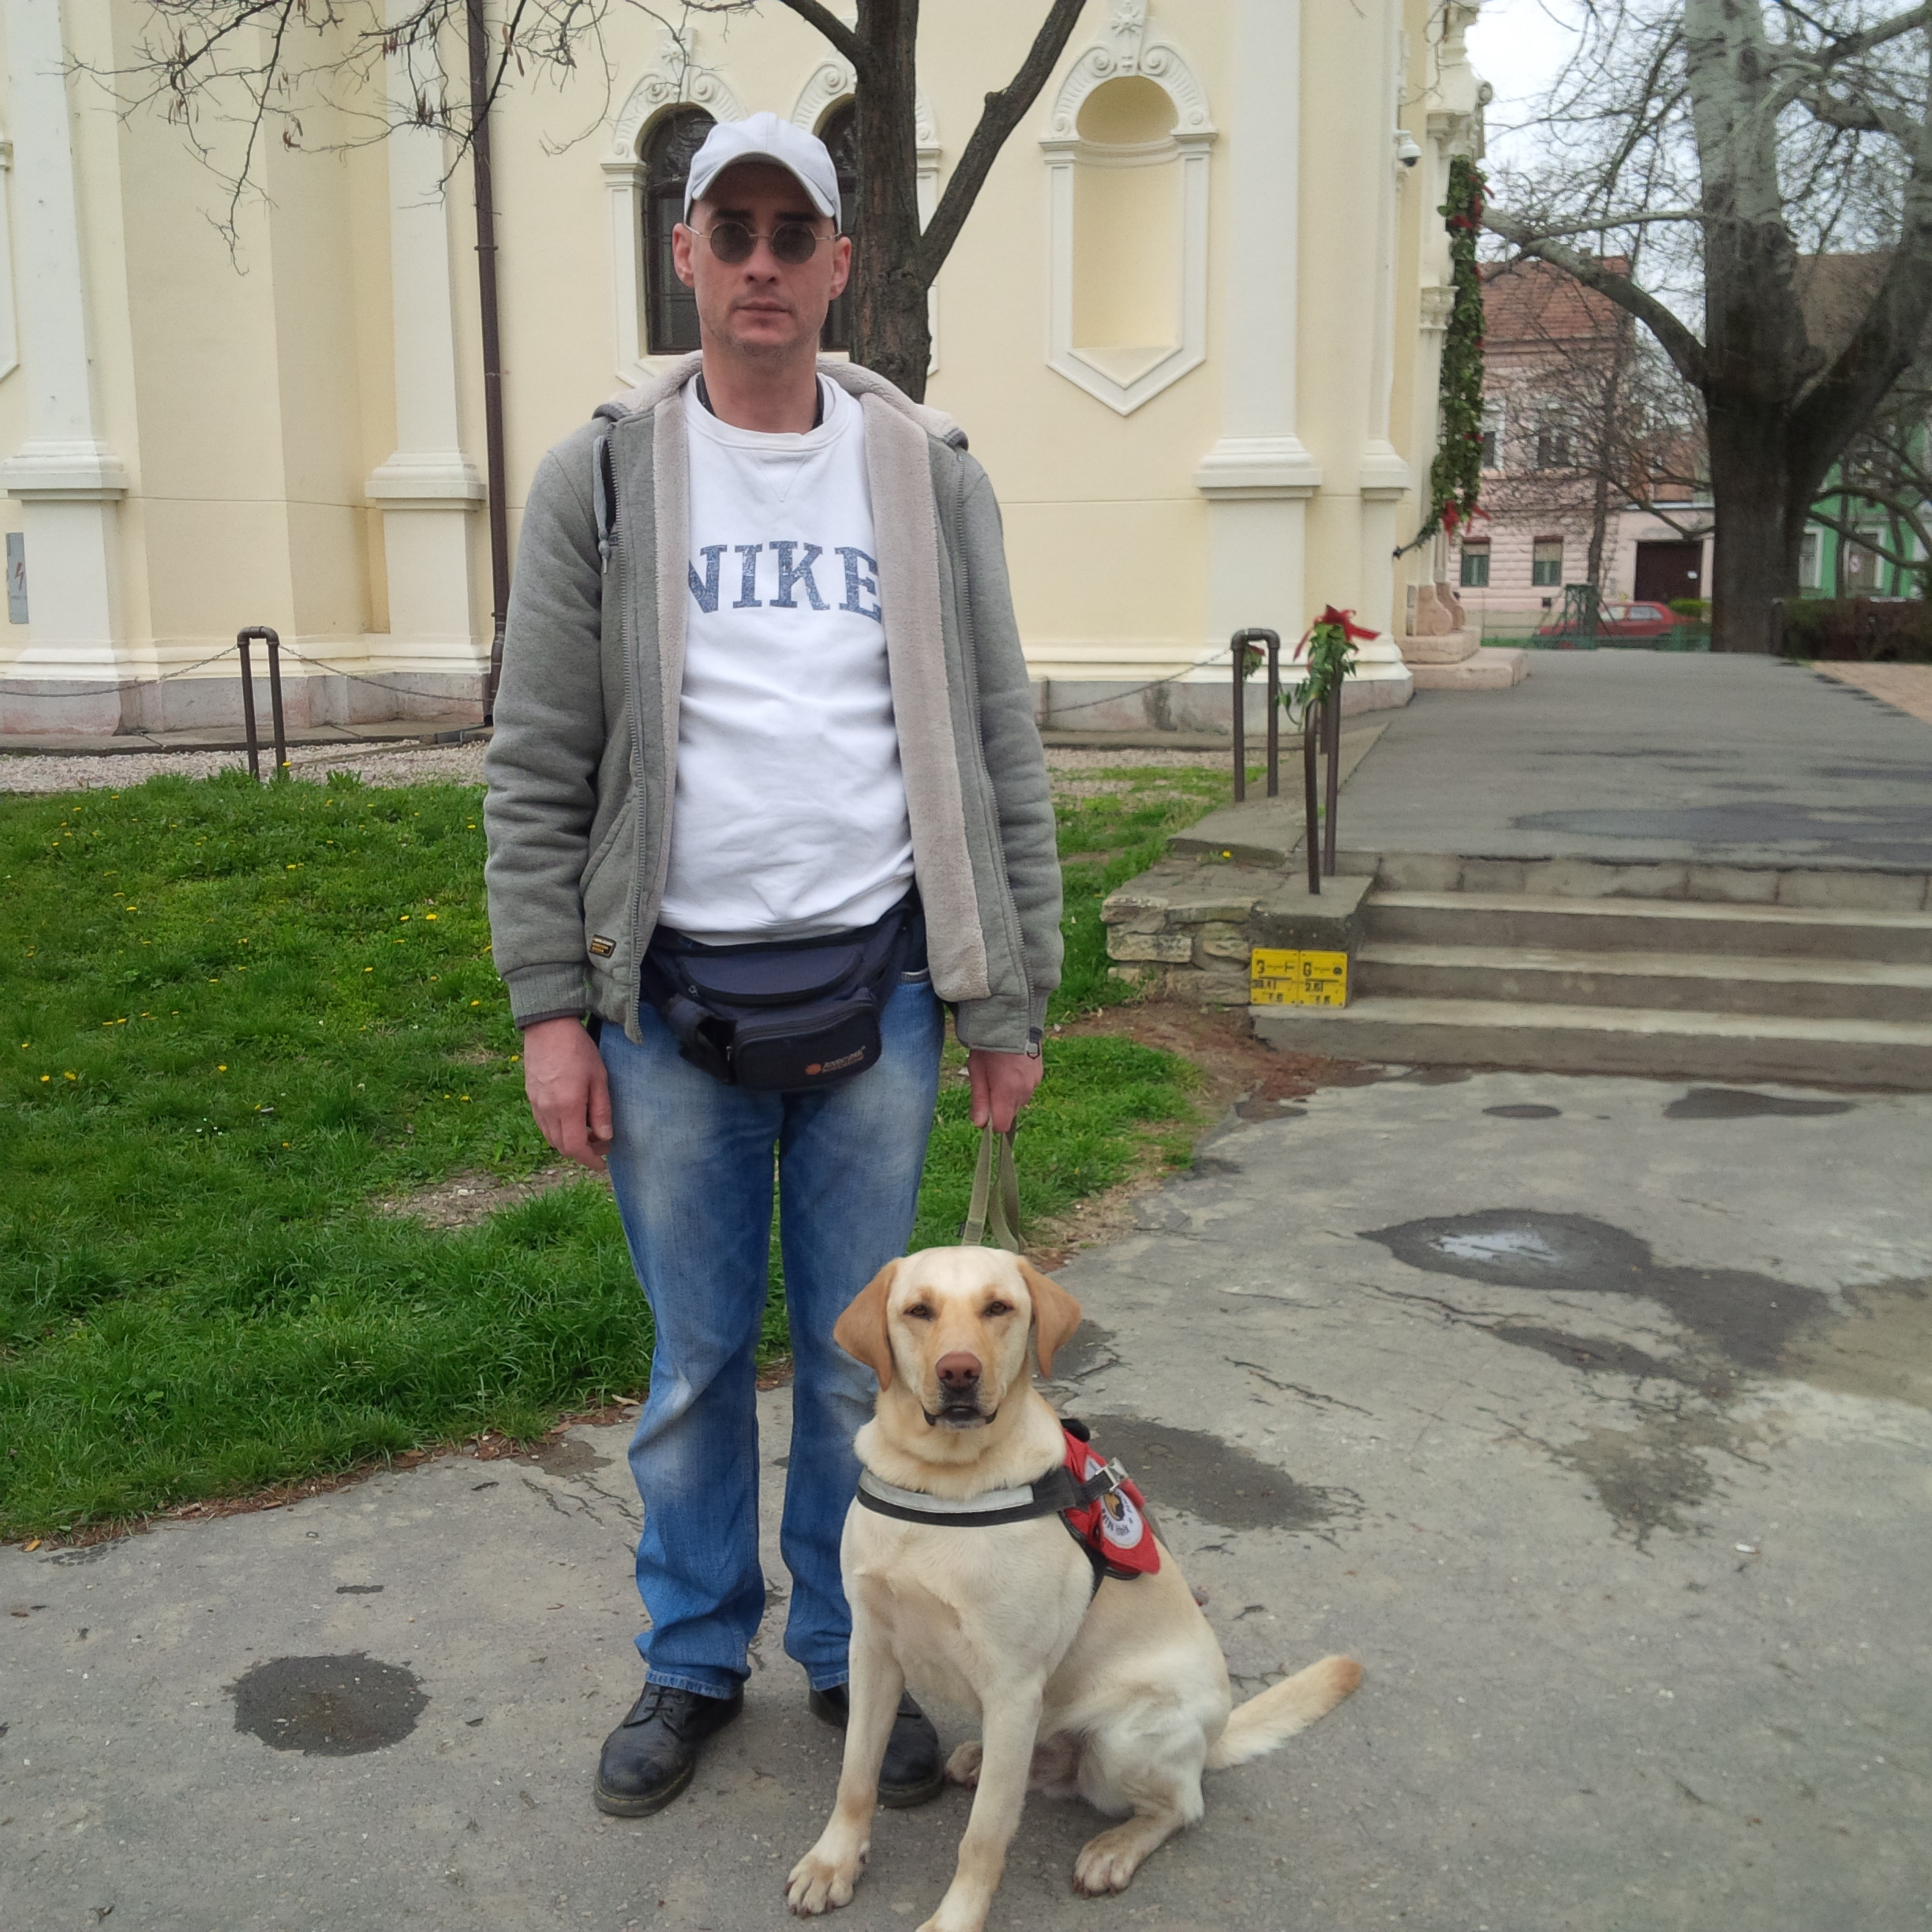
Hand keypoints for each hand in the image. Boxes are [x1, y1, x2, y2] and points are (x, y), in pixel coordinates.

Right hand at [522, 1017, 613, 1173]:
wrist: (548, 1028)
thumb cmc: (579, 1050)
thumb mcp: (599, 1078)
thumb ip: (602, 1111)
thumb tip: (605, 1138)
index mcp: (567, 1106)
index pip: (576, 1147)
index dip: (589, 1160)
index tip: (602, 1165)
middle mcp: (548, 1110)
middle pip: (562, 1147)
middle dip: (582, 1153)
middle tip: (601, 1145)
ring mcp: (536, 1105)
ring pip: (551, 1138)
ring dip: (569, 1143)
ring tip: (589, 1132)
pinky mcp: (531, 1098)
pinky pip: (543, 1125)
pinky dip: (558, 1132)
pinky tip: (572, 1120)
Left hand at [967, 1047, 1042, 1133]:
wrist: (1011, 1020)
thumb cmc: (989, 1045)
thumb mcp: (977, 1070)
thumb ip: (979, 1099)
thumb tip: (979, 1125)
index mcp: (1007, 1091)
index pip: (1002, 1125)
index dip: (991, 1122)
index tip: (983, 1109)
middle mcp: (1024, 1090)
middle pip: (1011, 1114)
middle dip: (999, 1106)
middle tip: (989, 1083)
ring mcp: (1035, 1083)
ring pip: (1019, 1102)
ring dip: (1009, 1096)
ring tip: (1000, 1073)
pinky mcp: (1039, 1075)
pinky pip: (1027, 1090)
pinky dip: (1018, 1086)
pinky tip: (1011, 1069)